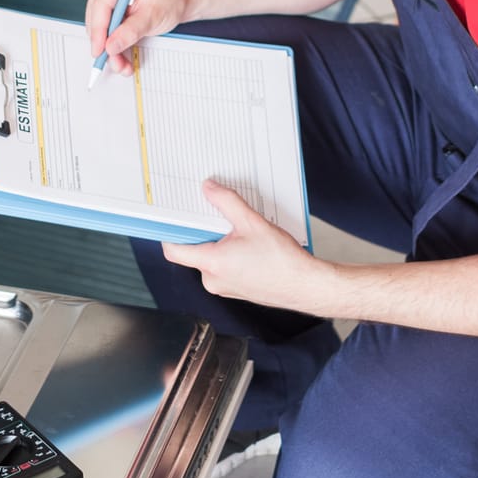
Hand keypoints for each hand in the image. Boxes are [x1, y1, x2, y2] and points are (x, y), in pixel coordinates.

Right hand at [84, 0, 188, 75]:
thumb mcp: (153, 17)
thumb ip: (131, 32)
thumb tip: (111, 46)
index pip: (101, 4)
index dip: (99, 30)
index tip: (100, 50)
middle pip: (96, 17)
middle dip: (105, 43)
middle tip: (116, 62)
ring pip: (97, 26)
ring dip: (109, 47)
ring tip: (122, 63)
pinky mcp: (105, 5)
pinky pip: (102, 28)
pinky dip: (111, 44)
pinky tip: (121, 56)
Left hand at [162, 180, 327, 310]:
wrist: (306, 286)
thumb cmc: (283, 262)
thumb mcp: (252, 223)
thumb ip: (227, 202)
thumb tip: (208, 188)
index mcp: (212, 264)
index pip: (173, 250)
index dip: (170, 232)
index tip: (173, 217)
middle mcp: (212, 280)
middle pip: (192, 250)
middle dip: (202, 231)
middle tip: (213, 214)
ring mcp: (223, 287)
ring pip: (209, 258)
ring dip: (218, 242)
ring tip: (236, 230)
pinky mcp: (235, 289)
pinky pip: (221, 267)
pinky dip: (228, 253)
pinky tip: (245, 245)